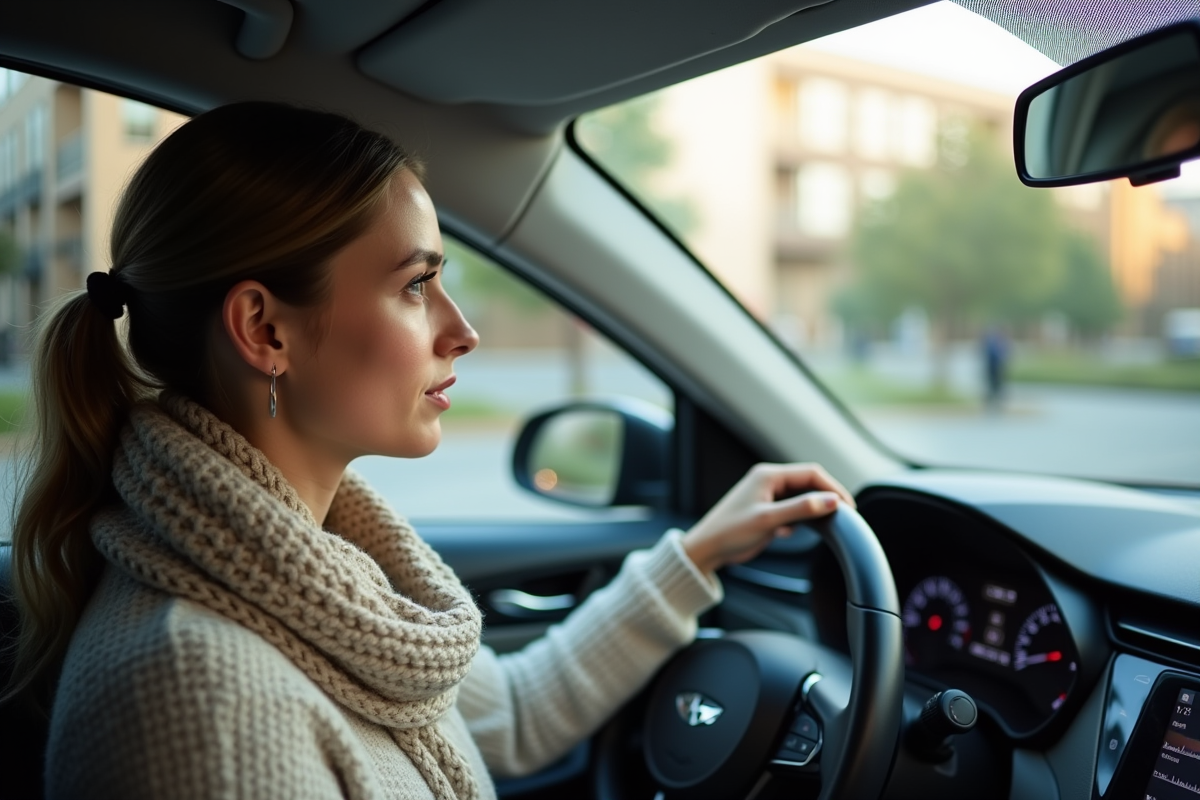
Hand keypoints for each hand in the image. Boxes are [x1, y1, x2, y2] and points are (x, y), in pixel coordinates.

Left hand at [681, 463, 854, 574]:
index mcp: (768, 475)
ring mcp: (767, 496)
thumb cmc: (730, 532)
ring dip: (811, 510)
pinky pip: (791, 510)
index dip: (833, 488)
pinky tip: (789, 533)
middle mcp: (768, 481)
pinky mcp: (766, 510)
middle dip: (825, 499)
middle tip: (842, 516)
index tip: (848, 506)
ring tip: (819, 526)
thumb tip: (831, 501)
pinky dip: (797, 520)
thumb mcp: (769, 520)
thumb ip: (801, 509)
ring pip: (800, 498)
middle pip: (808, 483)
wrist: (706, 549)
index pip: (811, 473)